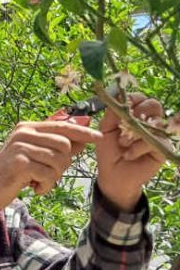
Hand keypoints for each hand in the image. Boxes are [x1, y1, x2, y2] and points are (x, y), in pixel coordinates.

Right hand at [0, 121, 102, 221]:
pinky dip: (46, 186)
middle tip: (48, 174)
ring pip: (59, 160)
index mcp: (27, 128)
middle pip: (65, 145)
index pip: (62, 126)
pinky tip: (33, 188)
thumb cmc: (11, 173)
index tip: (99, 137)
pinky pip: (49, 174)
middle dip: (63, 164)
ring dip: (54, 177)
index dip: (83, 132)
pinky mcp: (20, 163)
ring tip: (39, 181)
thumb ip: (54, 146)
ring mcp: (20, 147)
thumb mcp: (33, 156)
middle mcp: (23, 133)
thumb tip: (83, 137)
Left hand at [96, 94, 166, 210]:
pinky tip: (129, 155)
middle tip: (122, 127)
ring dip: (135, 132)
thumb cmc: (109, 151)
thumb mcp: (105, 129)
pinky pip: (154, 140)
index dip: (133, 99)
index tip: (124, 106)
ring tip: (123, 144)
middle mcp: (148, 121)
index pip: (140, 98)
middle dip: (137, 114)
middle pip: (153, 104)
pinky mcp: (163, 147)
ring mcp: (157, 133)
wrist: (113, 175)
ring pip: (155, 121)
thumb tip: (119, 94)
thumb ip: (112, 112)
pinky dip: (138, 147)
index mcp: (134, 114)